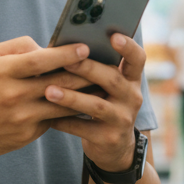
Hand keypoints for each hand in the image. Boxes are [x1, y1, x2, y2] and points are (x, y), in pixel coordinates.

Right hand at [0, 37, 94, 158]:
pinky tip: (85, 106)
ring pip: (62, 105)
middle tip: (104, 66)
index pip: (40, 60)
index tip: (85, 48)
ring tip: (102, 86)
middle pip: (58, 83)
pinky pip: (54, 120)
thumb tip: (47, 46)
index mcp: (3, 72)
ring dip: (84, 96)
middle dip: (84, 74)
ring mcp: (21, 118)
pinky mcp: (26, 136)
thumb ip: (18, 47)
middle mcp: (13, 95)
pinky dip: (70, 112)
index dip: (65, 54)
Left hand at [44, 33, 145, 171]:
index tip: (113, 35)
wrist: (114, 148)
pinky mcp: (108, 139)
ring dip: (71, 97)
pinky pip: (83, 128)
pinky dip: (63, 121)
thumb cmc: (103, 105)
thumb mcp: (107, 88)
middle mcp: (132, 98)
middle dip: (88, 68)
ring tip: (49, 91)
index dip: (128, 46)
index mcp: (131, 80)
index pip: (138, 59)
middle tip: (66, 60)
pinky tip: (46, 116)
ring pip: (96, 105)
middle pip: (113, 79)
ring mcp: (122, 119)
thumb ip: (96, 70)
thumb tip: (64, 46)